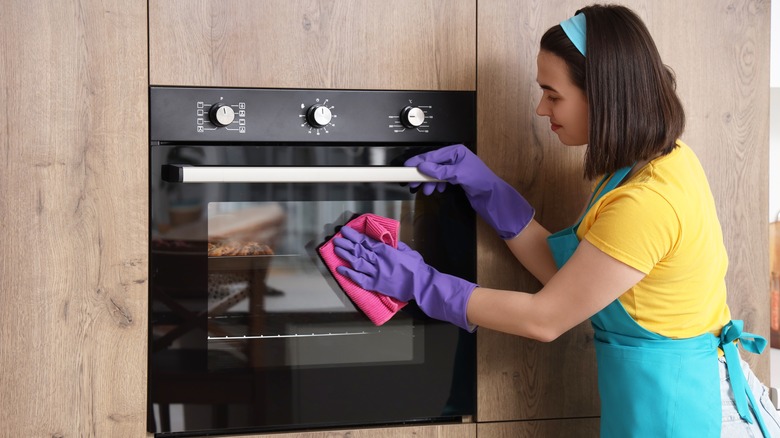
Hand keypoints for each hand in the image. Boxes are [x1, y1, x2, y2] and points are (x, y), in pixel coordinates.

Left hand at [333, 226, 477, 330]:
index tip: (345, 231)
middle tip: (337, 239)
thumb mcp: (407, 250)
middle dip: (346, 243)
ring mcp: (375, 272)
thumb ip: (395, 245)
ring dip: (345, 255)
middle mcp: (378, 260)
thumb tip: (388, 241)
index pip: (366, 241)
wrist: (420, 284)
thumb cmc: (416, 267)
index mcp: (385, 250)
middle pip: (358, 250)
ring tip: (336, 249)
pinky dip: (349, 274)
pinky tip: (340, 269)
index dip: (354, 236)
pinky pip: (359, 279)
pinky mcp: (375, 284)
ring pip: (356, 262)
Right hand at [405, 144, 534, 239]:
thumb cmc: (481, 181)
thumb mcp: (458, 174)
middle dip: (423, 173)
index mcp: (457, 151)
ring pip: (436, 172)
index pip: (433, 155)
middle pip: (433, 163)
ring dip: (429, 181)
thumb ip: (439, 171)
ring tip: (425, 190)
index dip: (419, 160)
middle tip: (412, 181)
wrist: (493, 197)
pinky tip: (437, 189)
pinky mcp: (457, 178)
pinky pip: (441, 179)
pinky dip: (437, 184)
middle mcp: (455, 158)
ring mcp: (456, 168)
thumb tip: (423, 167)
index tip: (408, 166)